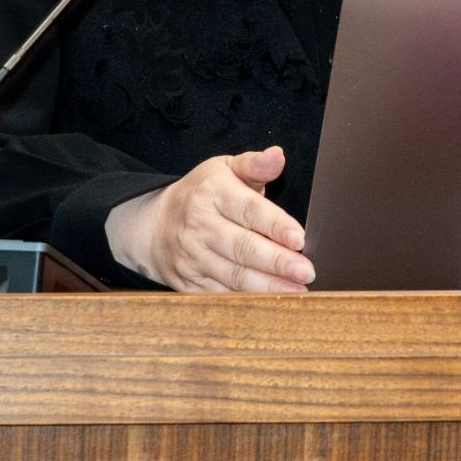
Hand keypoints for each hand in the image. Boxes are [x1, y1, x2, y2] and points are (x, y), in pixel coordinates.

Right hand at [104, 146, 313, 292]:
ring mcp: (193, 258)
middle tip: (306, 272)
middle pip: (243, 248)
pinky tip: (271, 304)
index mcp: (213, 194)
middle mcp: (200, 226)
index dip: (275, 225)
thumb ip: (255, 165)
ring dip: (267, 287)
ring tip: (296, 291)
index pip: (248, 210)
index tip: (299, 238)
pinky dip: (247, 302)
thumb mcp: (224, 169)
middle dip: (277, 262)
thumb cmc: (201, 194)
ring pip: (234, 276)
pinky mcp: (189, 283)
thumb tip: (278, 156)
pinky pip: (221, 295)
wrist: (154, 225)